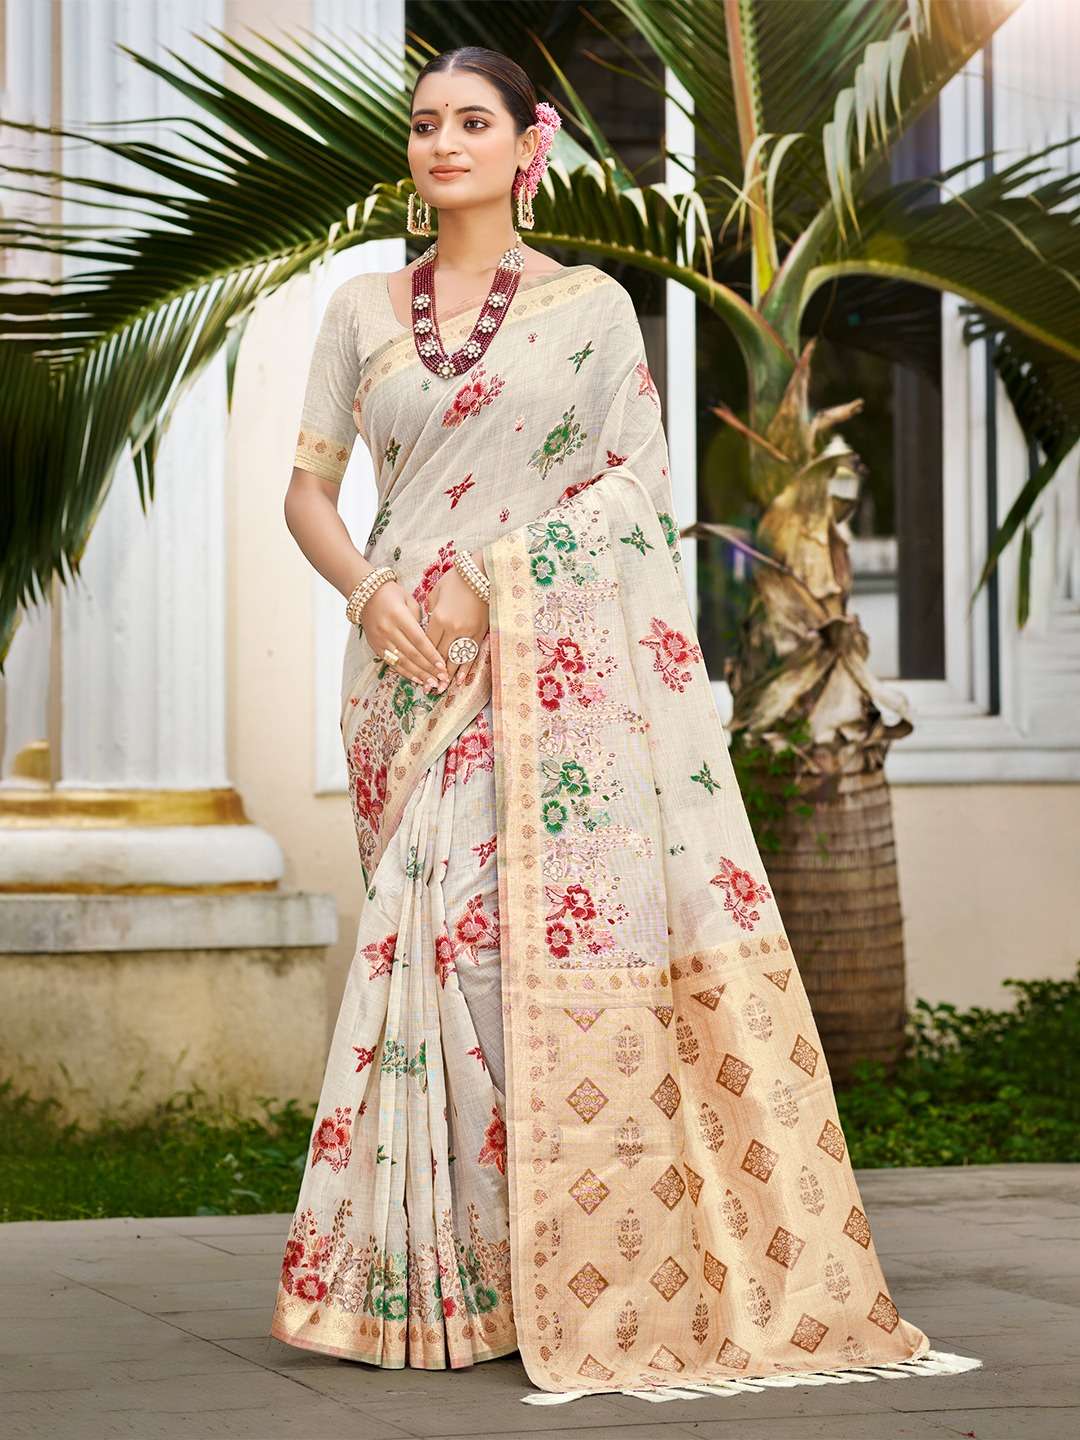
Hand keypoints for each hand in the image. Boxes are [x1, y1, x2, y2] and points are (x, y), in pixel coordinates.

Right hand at [359, 581, 447, 692]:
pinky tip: (417, 679)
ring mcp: (380, 640)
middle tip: (442, 679)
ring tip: (431, 683)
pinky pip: (392, 663)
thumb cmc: (391, 594)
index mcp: (398, 616)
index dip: (431, 655)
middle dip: (428, 668)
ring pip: (402, 661)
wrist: (365, 595)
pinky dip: (405, 672)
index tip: (443, 666)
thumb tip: (430, 641)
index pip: (418, 640)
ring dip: (418, 674)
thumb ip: (419, 619)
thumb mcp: (409, 600)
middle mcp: (388, 629)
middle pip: (411, 654)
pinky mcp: (375, 647)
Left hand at [425, 560, 489, 686]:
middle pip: (440, 656)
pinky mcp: (480, 633)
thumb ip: (430, 612)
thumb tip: (428, 628)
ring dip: (448, 676)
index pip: (427, 644)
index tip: (415, 670)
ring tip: (441, 689)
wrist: (483, 573)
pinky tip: (460, 680)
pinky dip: (465, 669)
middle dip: (433, 673)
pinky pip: (470, 654)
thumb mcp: (436, 593)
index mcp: (439, 618)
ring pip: (456, 659)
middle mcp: (453, 629)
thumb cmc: (457, 579)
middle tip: (426, 688)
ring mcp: (468, 632)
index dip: (421, 658)